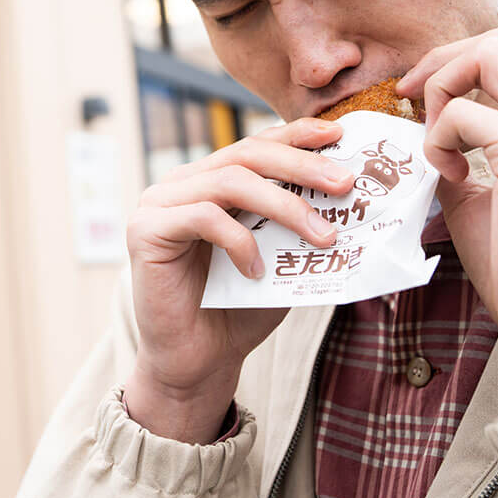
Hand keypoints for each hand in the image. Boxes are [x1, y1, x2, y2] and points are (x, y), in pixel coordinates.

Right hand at [123, 118, 351, 441]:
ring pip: (230, 181)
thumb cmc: (239, 309)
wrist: (198, 363)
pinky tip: (257, 272)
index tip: (339, 135)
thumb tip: (351, 199)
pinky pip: (203, 217)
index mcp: (211, 180)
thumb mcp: (280, 257)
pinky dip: (239, 241)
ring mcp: (159, 202)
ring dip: (284, 205)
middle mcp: (183, 182)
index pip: (256, 144)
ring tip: (323, 235)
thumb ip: (297, 224)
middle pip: (246, 154)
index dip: (296, 135)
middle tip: (344, 183)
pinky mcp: (146, 230)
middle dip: (301, 165)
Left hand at [397, 27, 497, 390]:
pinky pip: (463, 113)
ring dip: (443, 89)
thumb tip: (421, 132)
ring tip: (435, 144)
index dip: (456, 64)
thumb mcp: (487, 195)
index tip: (420, 100)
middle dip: (442, 62)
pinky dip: (439, 138)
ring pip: (489, 53)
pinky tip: (450, 178)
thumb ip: (463, 153)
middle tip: (410, 101)